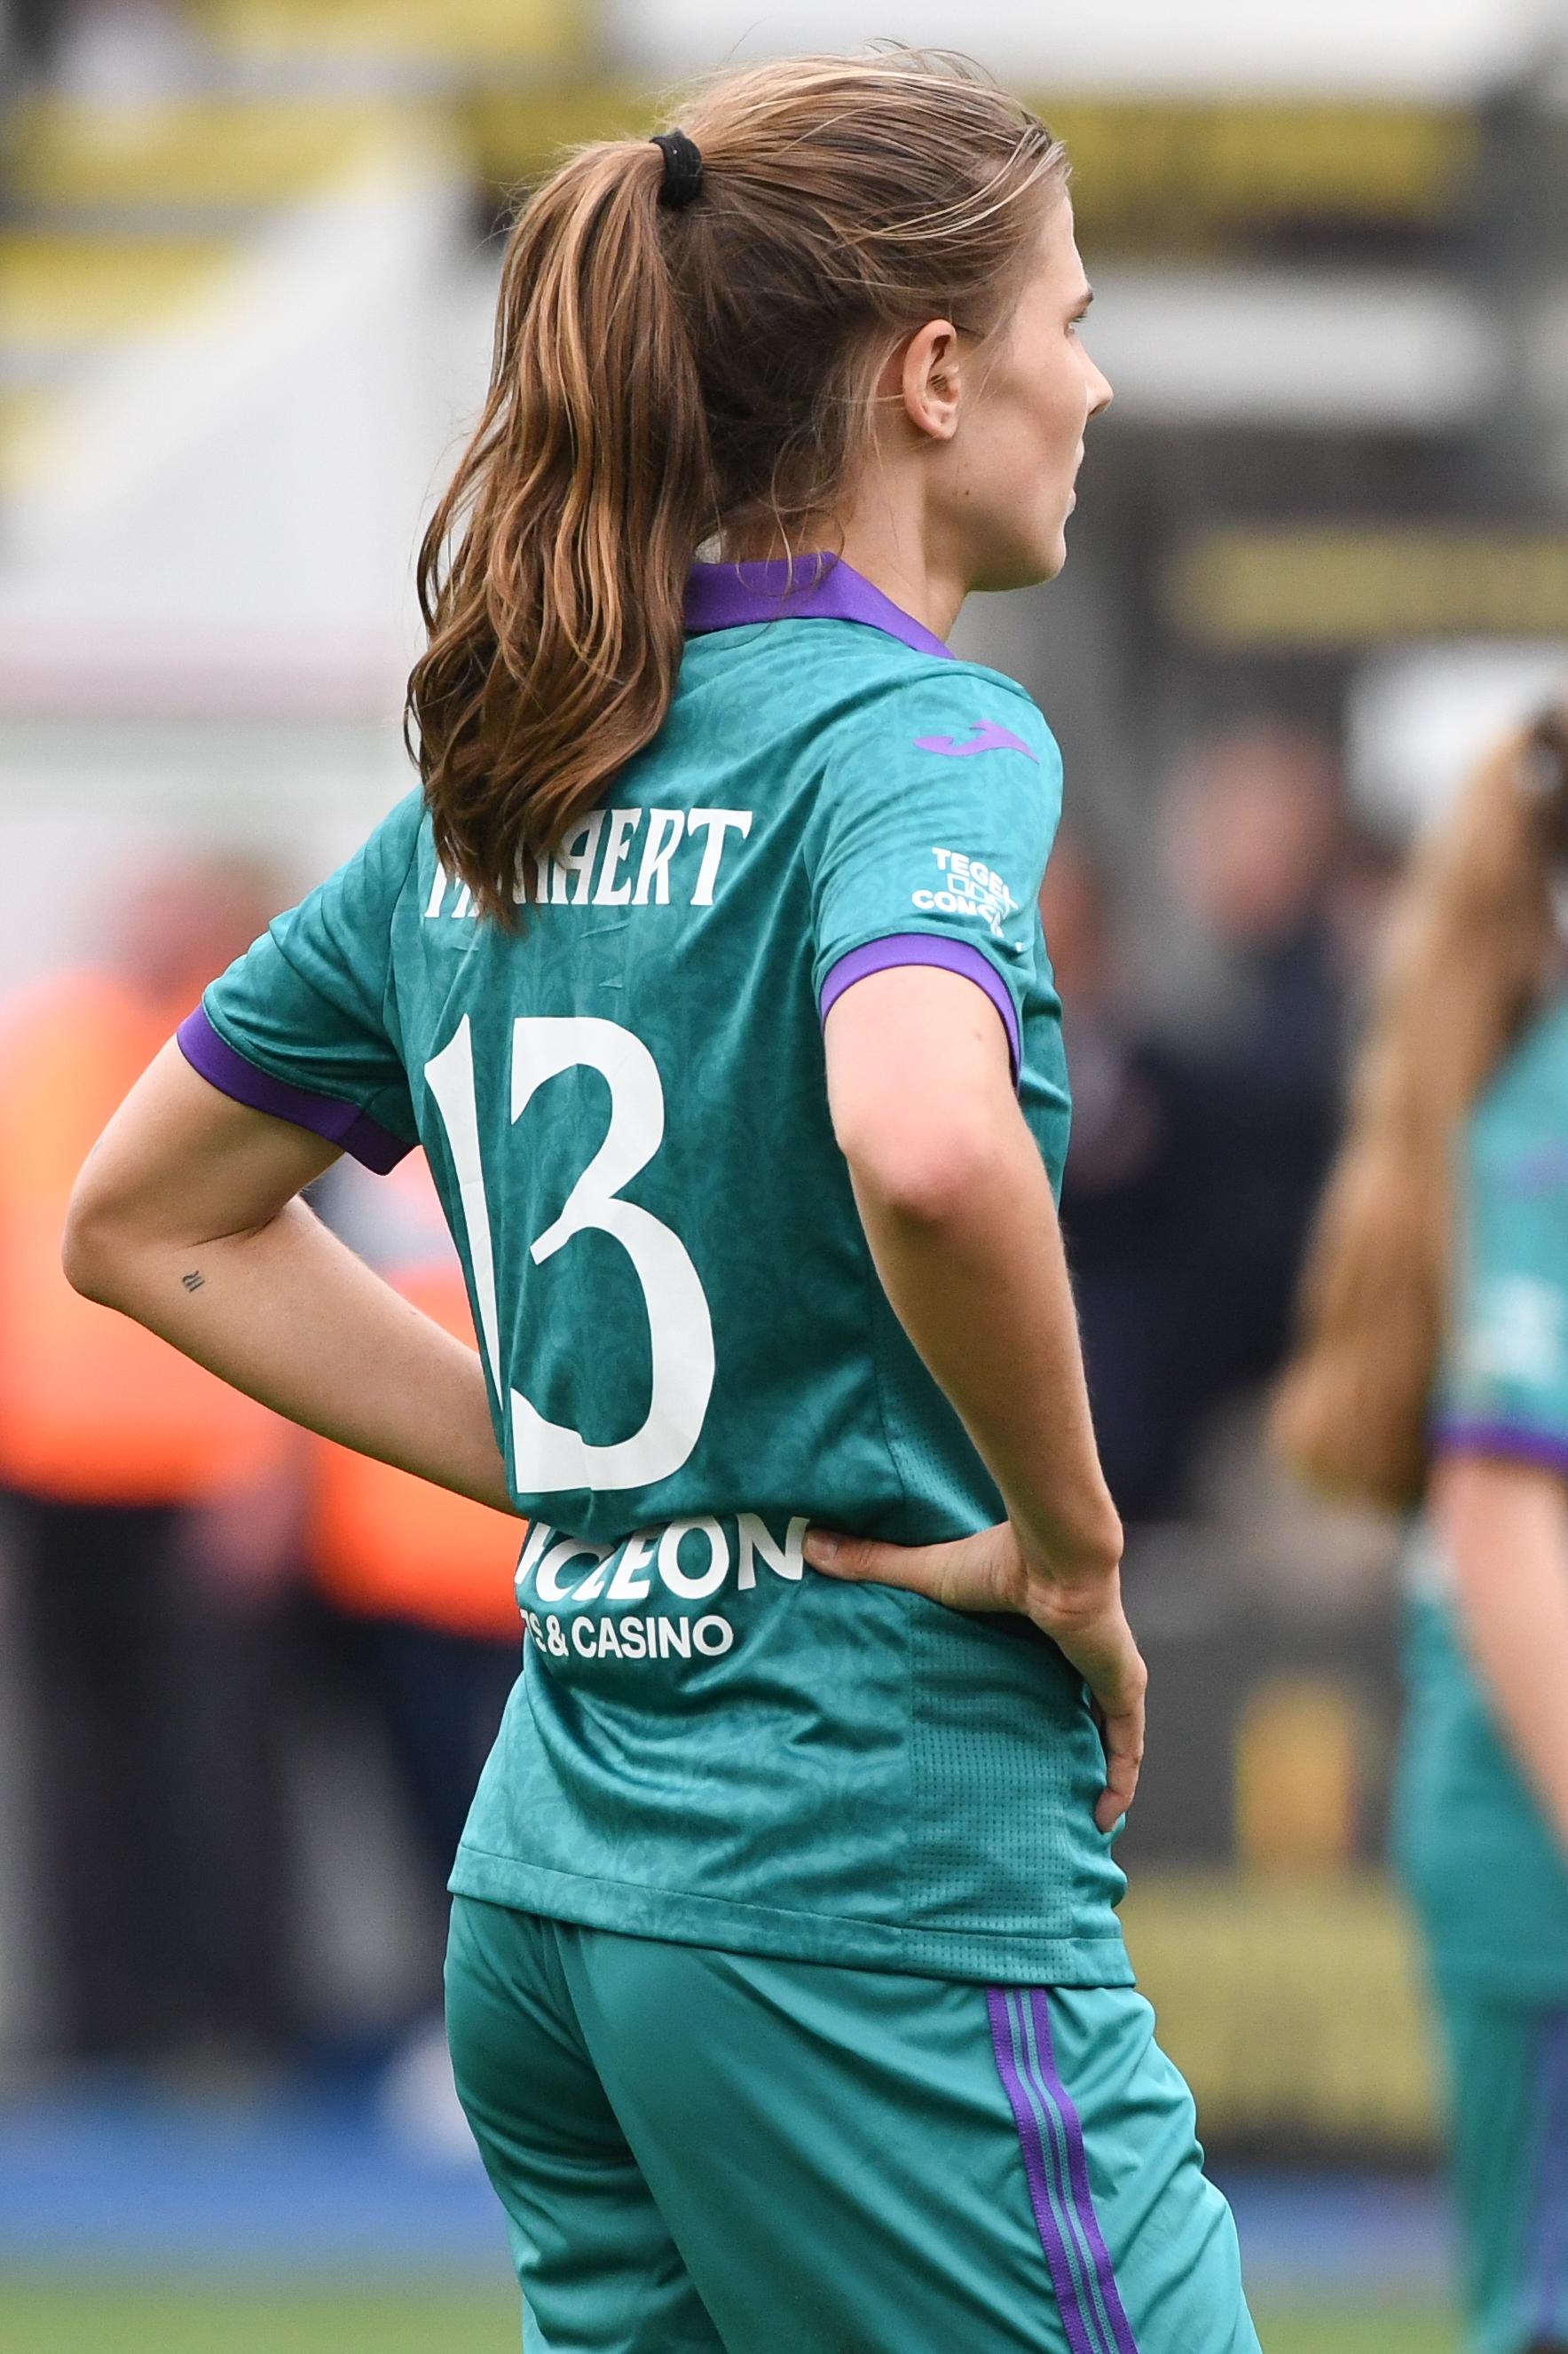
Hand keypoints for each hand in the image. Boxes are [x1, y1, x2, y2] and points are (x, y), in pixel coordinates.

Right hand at [804, 1520, 1145, 1833]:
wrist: (1056, 1556)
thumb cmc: (997, 1560)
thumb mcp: (928, 1574)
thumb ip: (874, 1564)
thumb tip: (811, 1545)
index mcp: (1045, 1630)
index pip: (1048, 1668)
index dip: (1040, 1698)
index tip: (1020, 1729)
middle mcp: (1082, 1654)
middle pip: (1083, 1707)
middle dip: (1073, 1743)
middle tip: (1049, 1783)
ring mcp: (1107, 1673)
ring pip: (1109, 1733)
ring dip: (1100, 1769)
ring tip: (1080, 1814)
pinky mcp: (1122, 1688)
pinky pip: (1127, 1745)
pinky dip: (1120, 1781)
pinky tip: (1105, 1816)